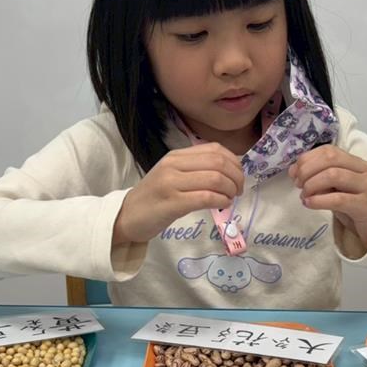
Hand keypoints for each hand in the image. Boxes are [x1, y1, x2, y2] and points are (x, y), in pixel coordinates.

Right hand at [113, 144, 243, 245]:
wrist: (127, 216)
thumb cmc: (155, 198)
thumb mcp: (173, 175)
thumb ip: (196, 169)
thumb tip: (230, 171)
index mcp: (176, 155)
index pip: (215, 150)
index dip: (234, 162)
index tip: (238, 177)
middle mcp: (173, 165)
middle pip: (218, 163)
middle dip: (236, 177)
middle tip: (239, 191)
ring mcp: (171, 183)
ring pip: (214, 179)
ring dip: (230, 190)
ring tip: (230, 199)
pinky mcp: (172, 203)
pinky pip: (206, 197)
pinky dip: (221, 201)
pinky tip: (222, 205)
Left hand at [289, 145, 366, 250]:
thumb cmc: (355, 205)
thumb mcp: (338, 188)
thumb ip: (321, 177)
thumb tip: (295, 172)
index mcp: (356, 162)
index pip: (329, 150)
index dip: (307, 159)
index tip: (294, 173)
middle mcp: (364, 170)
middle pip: (330, 159)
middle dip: (307, 170)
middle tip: (298, 184)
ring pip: (333, 175)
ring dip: (312, 184)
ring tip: (304, 196)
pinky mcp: (365, 205)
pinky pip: (338, 199)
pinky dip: (319, 200)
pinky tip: (309, 203)